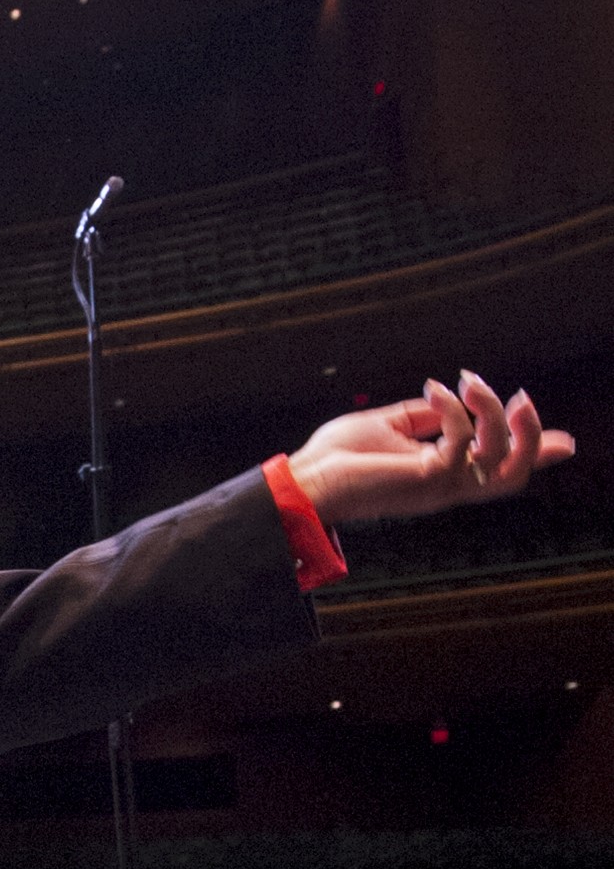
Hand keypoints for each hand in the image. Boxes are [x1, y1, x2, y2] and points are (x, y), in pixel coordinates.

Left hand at [286, 370, 574, 527]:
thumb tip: (447, 400)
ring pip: (501, 460)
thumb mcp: (387, 427)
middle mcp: (447, 486)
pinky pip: (463, 444)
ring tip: (471, 381)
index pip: (498, 470)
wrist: (304, 480)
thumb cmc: (335, 457)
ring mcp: (439, 487)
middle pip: (515, 474)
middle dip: (531, 435)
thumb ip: (421, 417)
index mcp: (441, 475)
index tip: (565, 441)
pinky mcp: (426, 480)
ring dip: (494, 414)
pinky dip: (455, 411)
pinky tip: (434, 390)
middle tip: (521, 396)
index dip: (534, 455)